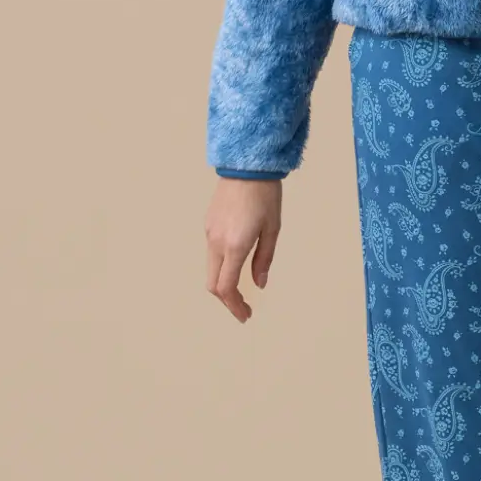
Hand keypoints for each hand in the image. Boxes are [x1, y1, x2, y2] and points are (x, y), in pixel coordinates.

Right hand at [205, 177, 282, 322]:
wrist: (246, 165)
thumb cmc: (265, 196)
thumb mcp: (272, 229)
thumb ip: (264, 260)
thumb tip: (259, 284)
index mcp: (234, 246)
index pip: (226, 287)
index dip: (234, 306)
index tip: (246, 315)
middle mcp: (217, 242)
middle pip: (213, 284)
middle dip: (227, 300)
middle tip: (244, 308)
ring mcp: (209, 233)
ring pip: (210, 269)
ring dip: (223, 284)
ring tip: (241, 290)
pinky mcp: (208, 224)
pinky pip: (212, 253)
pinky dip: (221, 267)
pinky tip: (236, 265)